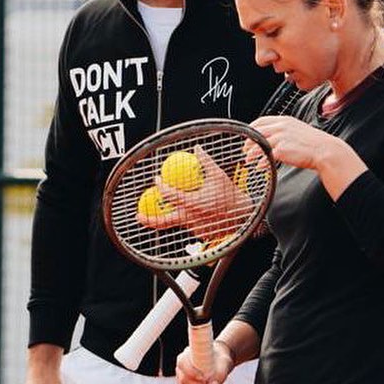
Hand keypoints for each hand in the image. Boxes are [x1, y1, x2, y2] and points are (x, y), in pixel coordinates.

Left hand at [137, 144, 252, 241]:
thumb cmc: (232, 196)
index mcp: (193, 203)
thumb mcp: (219, 175)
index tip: (156, 179)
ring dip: (174, 213)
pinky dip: (188, 218)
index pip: (169, 195)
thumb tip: (197, 149)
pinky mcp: (200, 234)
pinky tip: (196, 212)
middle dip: (148, 219)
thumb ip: (205, 162)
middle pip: (163, 221)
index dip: (160, 186)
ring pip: (178, 221)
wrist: (245, 216)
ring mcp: (195, 228)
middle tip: (138, 214)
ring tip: (175, 206)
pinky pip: (189, 225)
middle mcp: (191, 218)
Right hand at [175, 340, 233, 383]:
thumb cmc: (220, 360)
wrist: (218, 363)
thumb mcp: (224, 363)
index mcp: (186, 356)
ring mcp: (182, 380)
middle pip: (184, 380)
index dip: (191, 372)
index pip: (183, 364)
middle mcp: (181, 369)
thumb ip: (220, 374)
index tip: (203, 378)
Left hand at [249, 115, 366, 198]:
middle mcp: (281, 126)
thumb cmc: (313, 144)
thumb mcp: (297, 130)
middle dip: (248, 142)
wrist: (325, 150)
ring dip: (251, 153)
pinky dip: (261, 161)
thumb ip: (284, 132)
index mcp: (285, 120)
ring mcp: (281, 137)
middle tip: (245, 150)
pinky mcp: (282, 149)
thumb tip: (272, 138)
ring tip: (249, 160)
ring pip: (258, 143)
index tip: (248, 136)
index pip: (261, 121)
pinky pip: (265, 155)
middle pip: (257, 131)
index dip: (251, 129)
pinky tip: (260, 166)